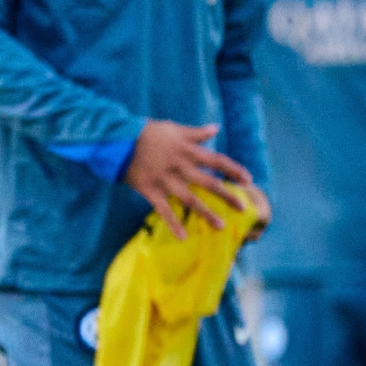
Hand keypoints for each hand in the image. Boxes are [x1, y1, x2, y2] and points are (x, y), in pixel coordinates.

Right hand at [120, 120, 255, 237]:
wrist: (118, 141)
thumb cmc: (146, 133)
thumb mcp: (174, 128)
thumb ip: (196, 132)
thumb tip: (216, 128)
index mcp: (187, 151)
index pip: (217, 161)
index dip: (233, 170)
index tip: (248, 180)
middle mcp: (180, 167)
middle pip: (208, 183)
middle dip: (226, 195)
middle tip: (242, 208)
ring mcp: (165, 180)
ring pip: (190, 199)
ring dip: (206, 213)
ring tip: (220, 226)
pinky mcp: (150, 191)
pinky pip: (164, 210)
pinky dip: (173, 223)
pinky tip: (184, 237)